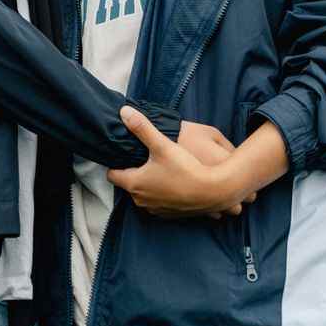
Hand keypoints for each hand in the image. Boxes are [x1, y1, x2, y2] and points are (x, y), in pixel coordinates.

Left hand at [108, 106, 243, 218]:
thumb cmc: (186, 168)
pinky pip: (158, 203)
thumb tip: (124, 111)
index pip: (112, 175)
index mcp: (135, 183)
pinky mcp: (169, 214)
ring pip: (143, 194)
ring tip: (157, 168)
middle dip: (132, 172)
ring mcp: (155, 209)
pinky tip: (171, 181)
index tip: (121, 155)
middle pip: (128, 184)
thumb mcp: (162, 145)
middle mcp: (141, 200)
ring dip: (147, 184)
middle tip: (141, 158)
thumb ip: (142, 128)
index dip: (115, 164)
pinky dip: (161, 194)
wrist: (212, 192)